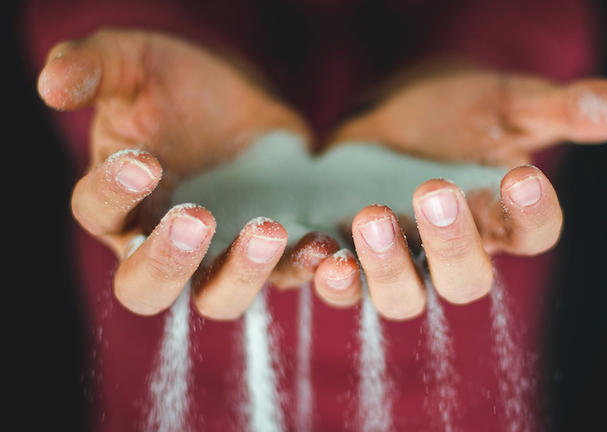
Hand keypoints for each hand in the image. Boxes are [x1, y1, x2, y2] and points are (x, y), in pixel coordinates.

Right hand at [39, 29, 341, 319]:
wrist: (243, 97)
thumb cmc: (176, 83)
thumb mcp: (135, 62)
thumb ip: (95, 67)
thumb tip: (51, 85)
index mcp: (118, 202)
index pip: (99, 214)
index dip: (114, 193)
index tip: (144, 159)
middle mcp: (161, 244)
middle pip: (146, 288)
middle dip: (167, 263)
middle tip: (196, 218)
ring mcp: (219, 256)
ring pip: (219, 297)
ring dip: (242, 274)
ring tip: (269, 230)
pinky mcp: (273, 254)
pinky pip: (285, 276)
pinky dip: (304, 266)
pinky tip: (322, 245)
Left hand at [317, 70, 606, 318]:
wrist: (393, 113)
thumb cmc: (458, 111)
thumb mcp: (507, 102)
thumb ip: (561, 110)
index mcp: (503, 219)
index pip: (533, 234)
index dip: (532, 214)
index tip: (521, 174)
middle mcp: (454, 253)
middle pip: (466, 281)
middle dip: (452, 244)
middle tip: (436, 191)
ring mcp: (400, 260)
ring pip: (401, 296)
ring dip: (386, 268)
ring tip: (372, 219)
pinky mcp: (348, 254)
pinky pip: (341, 284)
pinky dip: (328, 275)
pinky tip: (319, 251)